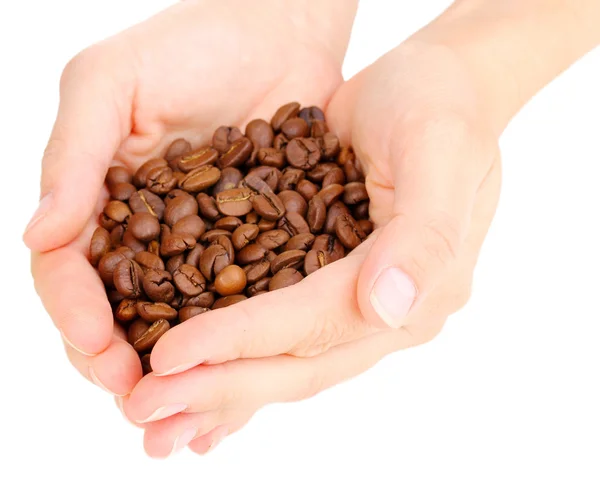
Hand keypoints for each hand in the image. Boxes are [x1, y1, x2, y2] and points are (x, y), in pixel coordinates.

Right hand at [25, 0, 356, 395]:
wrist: (283, 28)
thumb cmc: (196, 40)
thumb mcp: (114, 80)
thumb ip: (73, 154)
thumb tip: (35, 235)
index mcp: (102, 199)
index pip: (72, 273)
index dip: (77, 317)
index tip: (100, 353)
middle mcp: (148, 231)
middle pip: (123, 313)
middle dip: (124, 363)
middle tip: (139, 403)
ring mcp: (203, 244)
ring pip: (181, 324)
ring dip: (179, 374)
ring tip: (187, 421)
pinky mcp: (260, 245)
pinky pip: (244, 305)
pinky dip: (237, 347)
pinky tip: (243, 386)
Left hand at [122, 39, 501, 455]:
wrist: (436, 89)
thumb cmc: (438, 107)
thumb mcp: (440, 154)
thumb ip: (423, 235)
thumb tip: (386, 307)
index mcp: (420, 288)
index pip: (320, 324)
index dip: (246, 341)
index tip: (171, 356)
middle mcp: (388, 312)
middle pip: (298, 362)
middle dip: (218, 385)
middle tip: (141, 408)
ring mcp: (360, 305)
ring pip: (284, 362)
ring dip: (216, 390)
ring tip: (150, 413)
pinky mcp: (329, 287)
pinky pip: (278, 335)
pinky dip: (233, 363)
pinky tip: (190, 385)